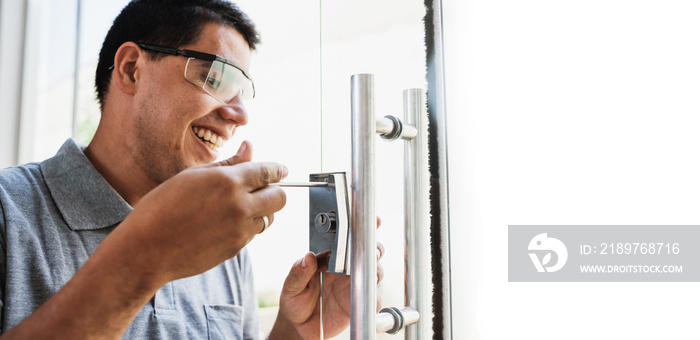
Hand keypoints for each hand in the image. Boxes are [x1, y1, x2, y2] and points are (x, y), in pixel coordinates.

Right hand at [99, 141, 287, 285]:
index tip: (282, 170)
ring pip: (269, 217)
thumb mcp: (192, 176)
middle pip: (280, 197)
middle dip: (274, 191)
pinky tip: (224, 223)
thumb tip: (250, 148)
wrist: (146, 249)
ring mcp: (240, 230)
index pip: (268, 172)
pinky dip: (247, 226)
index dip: (277, 170)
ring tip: (238, 207)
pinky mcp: (236, 248)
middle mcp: (239, 205)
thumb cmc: (162, 207)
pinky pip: (253, 233)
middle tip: (261, 189)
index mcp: (227, 181)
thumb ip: (228, 164)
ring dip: (261, 210)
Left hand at [270, 218, 384, 339]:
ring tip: (367, 274)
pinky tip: (367, 299)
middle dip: (375, 247)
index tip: (372, 222)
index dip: (362, 229)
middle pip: (369, 251)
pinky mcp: (358, 304)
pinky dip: (375, 299)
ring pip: (375, 271)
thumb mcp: (290, 286)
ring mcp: (354, 285)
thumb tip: (308, 257)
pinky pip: (374, 300)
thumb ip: (298, 271)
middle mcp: (346, 269)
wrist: (298, 327)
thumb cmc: (294, 301)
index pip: (348, 239)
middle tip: (370, 251)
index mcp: (330, 258)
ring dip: (375, 270)